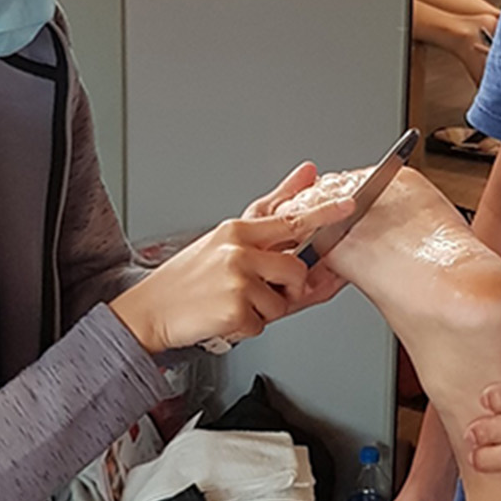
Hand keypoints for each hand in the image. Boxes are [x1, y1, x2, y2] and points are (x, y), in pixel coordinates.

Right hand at [110, 191, 353, 353]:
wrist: (151, 310)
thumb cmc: (189, 276)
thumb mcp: (224, 238)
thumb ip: (271, 211)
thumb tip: (306, 174)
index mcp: (237, 230)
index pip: (291, 219)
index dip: (324, 213)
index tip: (348, 205)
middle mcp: (238, 251)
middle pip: (294, 268)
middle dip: (286, 285)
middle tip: (258, 287)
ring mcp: (237, 280)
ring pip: (281, 301)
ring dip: (263, 309)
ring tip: (233, 301)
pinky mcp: (235, 311)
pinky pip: (263, 324)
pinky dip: (248, 327)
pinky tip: (225, 315)